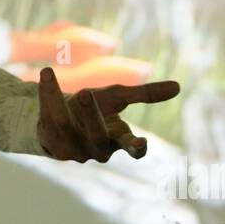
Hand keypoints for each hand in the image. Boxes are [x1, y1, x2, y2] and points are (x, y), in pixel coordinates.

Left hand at [36, 66, 179, 161]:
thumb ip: (145, 94)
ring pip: (66, 128)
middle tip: (85, 93)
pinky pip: (47, 118)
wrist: (61, 119)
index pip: (130, 147)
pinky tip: (46, 73)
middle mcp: (96, 148)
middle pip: (96, 136)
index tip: (142, 143)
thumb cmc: (95, 107)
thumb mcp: (119, 97)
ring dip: (60, 102)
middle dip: (91, 116)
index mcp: (117, 139)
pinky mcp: (51, 143)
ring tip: (53, 76)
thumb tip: (178, 86)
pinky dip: (46, 94)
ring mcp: (73, 150)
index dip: (135, 147)